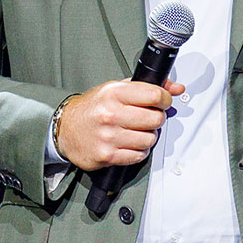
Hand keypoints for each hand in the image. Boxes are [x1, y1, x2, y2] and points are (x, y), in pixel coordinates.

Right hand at [57, 78, 184, 170]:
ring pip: (150, 139)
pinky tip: (130, 143)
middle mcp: (111, 113)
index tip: (162, 102)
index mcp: (114, 93)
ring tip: (137, 132)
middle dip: (156, 119)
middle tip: (148, 118)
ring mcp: (109, 136)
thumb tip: (176, 88)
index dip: (164, 99)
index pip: (155, 94)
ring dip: (148, 136)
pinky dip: (139, 151)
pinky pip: (139, 155)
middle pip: (155, 118)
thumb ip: (147, 87)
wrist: (65, 128)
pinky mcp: (108, 155)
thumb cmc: (93, 108)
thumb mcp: (116, 89)